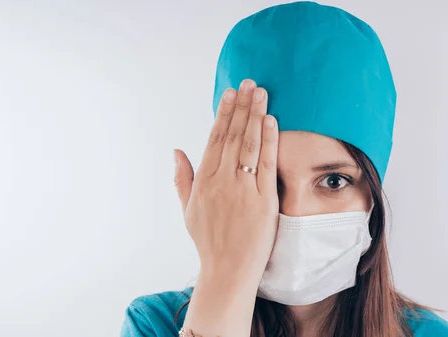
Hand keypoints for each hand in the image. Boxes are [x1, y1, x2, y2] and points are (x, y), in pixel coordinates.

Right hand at [173, 79, 278, 286]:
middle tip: (249, 83)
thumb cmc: (209, 241)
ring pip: (249, 144)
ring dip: (255, 115)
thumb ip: (182, 178)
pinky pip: (267, 164)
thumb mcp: (188, 210)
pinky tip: (271, 121)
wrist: (227, 270)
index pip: (215, 139)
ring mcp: (243, 190)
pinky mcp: (263, 200)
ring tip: (261, 93)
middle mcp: (222, 182)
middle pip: (233, 136)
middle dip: (241, 107)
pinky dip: (269, 141)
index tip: (229, 94)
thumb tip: (176, 151)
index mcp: (204, 182)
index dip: (223, 114)